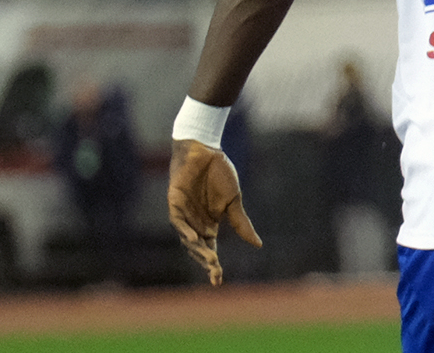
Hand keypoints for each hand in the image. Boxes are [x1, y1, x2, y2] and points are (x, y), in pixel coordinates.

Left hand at [167, 138, 261, 285]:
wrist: (206, 151)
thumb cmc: (219, 174)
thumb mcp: (234, 201)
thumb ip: (241, 223)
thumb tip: (257, 244)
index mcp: (209, 225)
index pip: (210, 250)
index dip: (213, 266)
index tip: (218, 281)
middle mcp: (195, 223)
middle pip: (198, 248)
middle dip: (205, 260)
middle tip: (215, 268)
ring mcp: (184, 214)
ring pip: (188, 238)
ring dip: (196, 249)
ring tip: (208, 258)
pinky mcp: (175, 203)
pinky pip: (178, 220)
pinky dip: (184, 230)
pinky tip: (193, 238)